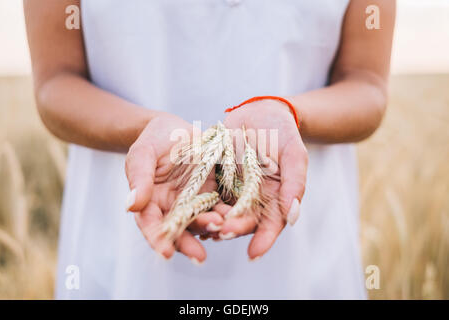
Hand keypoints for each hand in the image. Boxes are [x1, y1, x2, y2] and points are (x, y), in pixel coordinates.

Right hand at [125, 113, 222, 262]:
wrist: (176, 129)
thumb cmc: (153, 140)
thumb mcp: (142, 154)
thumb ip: (139, 178)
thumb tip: (131, 205)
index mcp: (151, 202)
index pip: (151, 225)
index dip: (158, 240)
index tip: (166, 253)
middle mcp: (173, 208)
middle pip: (180, 230)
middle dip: (188, 244)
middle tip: (199, 256)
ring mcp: (195, 201)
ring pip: (203, 221)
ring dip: (211, 228)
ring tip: (221, 230)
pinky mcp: (214, 192)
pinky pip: (222, 205)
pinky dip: (228, 212)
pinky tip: (236, 216)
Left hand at [215, 99, 307, 259]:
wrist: (258, 112)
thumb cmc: (281, 132)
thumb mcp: (293, 152)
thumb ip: (295, 182)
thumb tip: (294, 215)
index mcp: (276, 198)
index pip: (271, 225)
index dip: (264, 240)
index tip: (253, 254)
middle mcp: (254, 200)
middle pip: (243, 222)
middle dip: (233, 230)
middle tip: (221, 233)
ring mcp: (233, 192)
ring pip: (223, 213)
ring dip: (213, 223)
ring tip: (203, 228)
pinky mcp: (215, 181)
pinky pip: (207, 197)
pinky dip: (200, 206)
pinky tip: (191, 212)